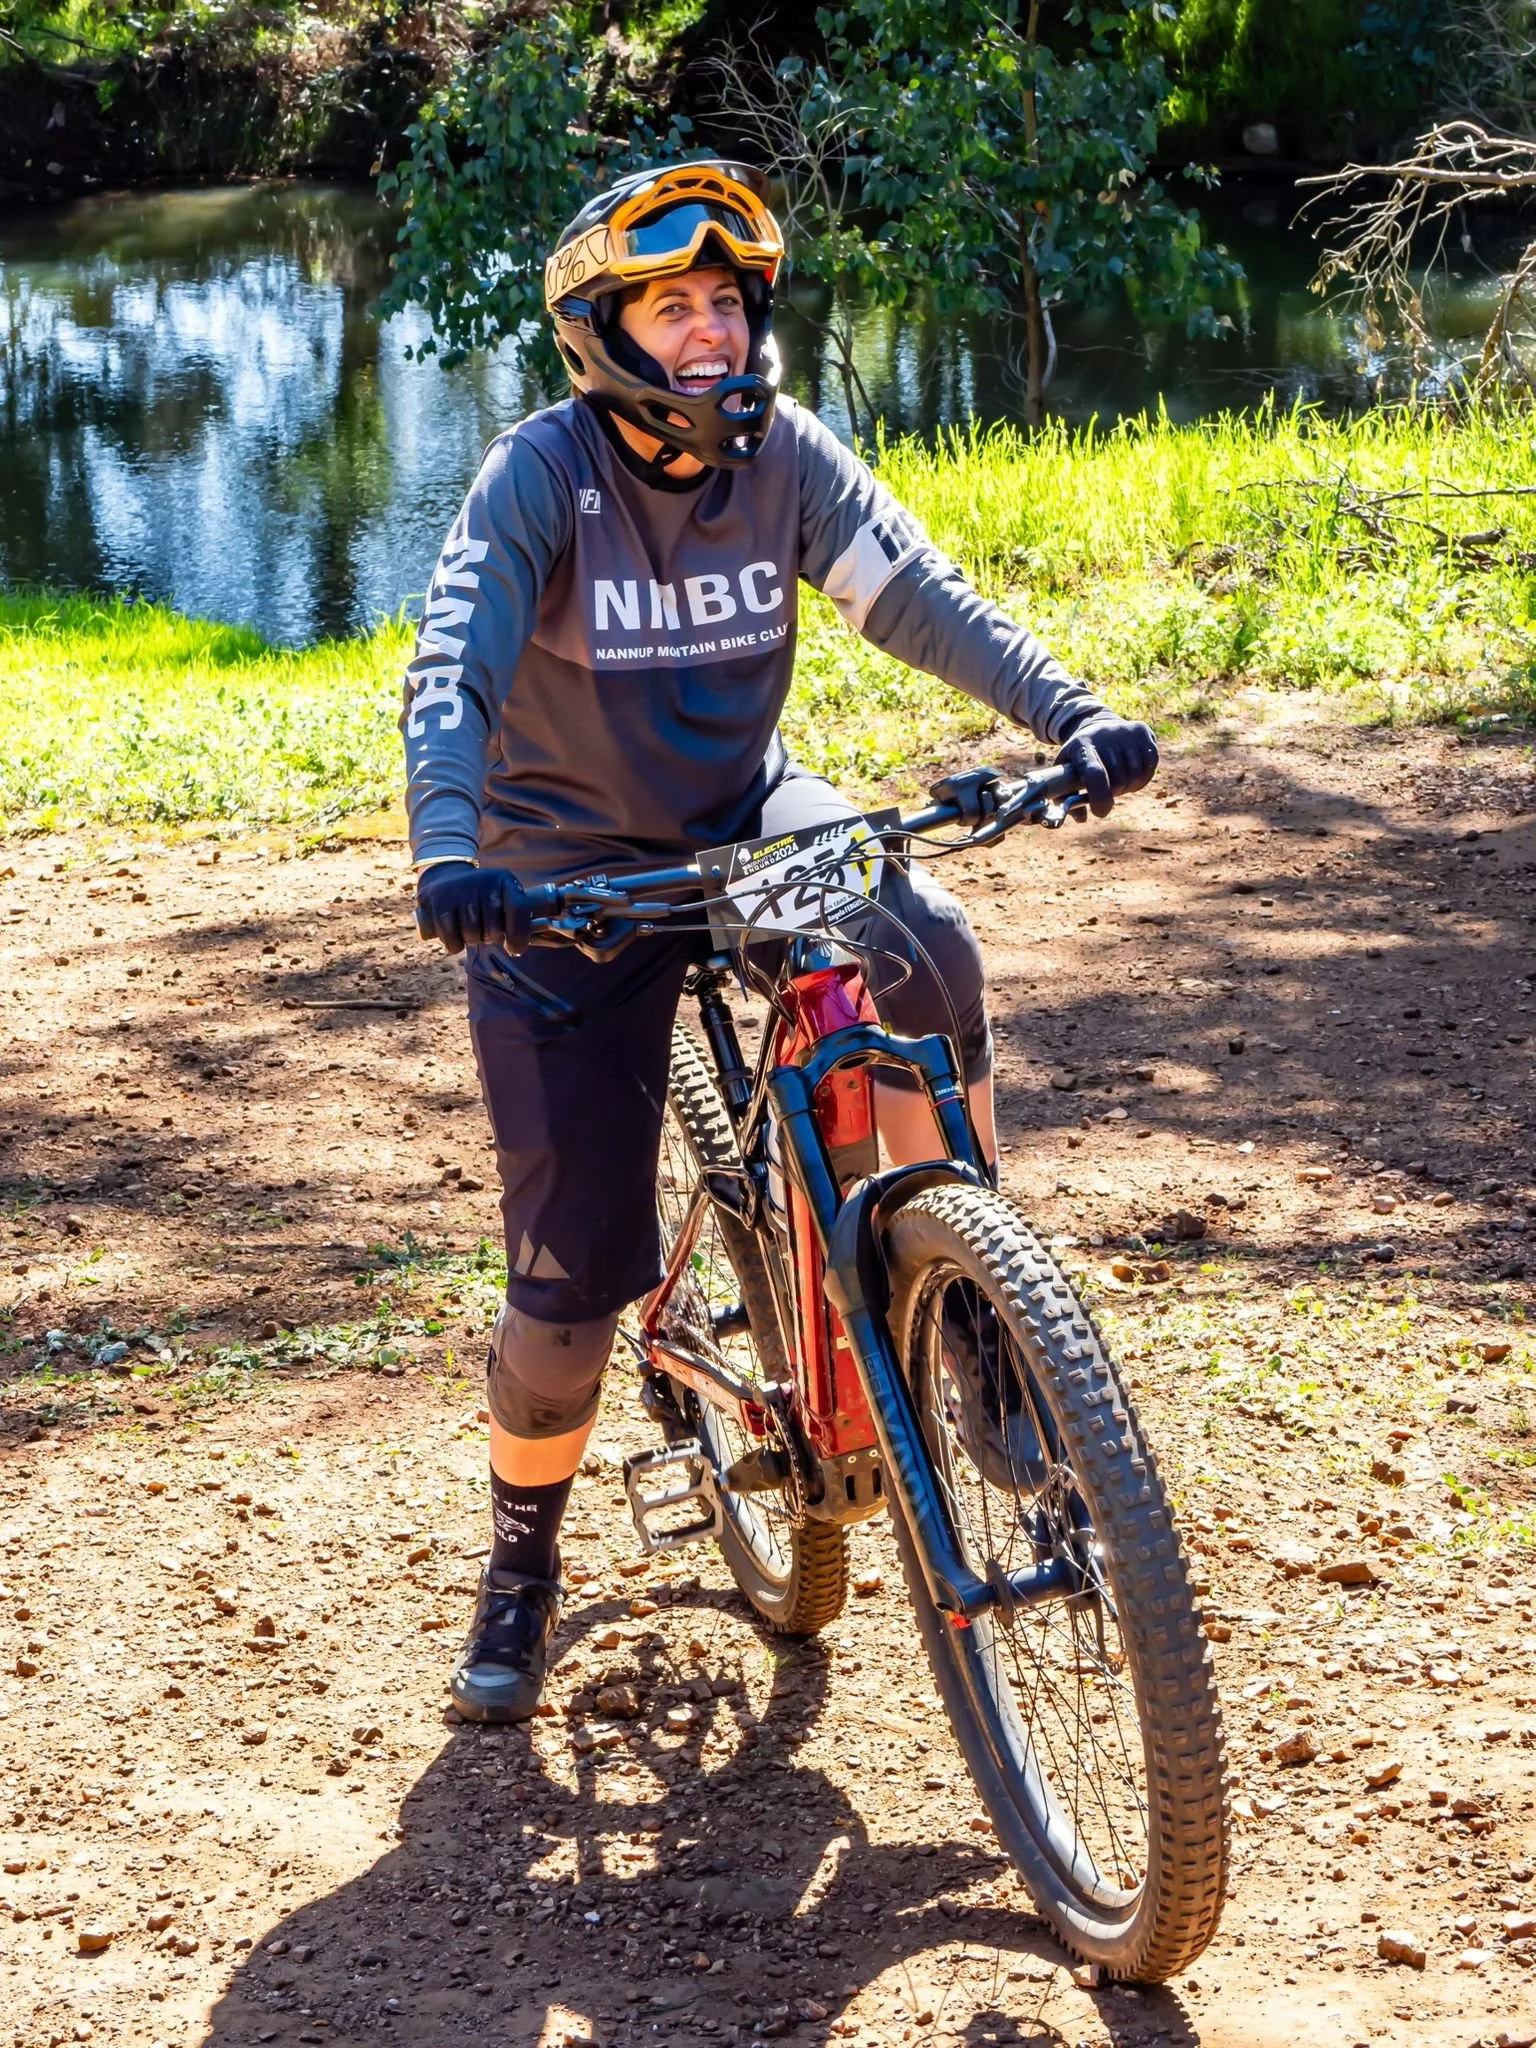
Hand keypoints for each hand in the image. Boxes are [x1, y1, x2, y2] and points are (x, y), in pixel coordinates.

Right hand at [415, 861, 532, 954]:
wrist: (443, 878)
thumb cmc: (480, 898)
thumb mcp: (502, 898)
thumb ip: (517, 919)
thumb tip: (521, 948)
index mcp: (505, 880)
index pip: (519, 910)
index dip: (520, 936)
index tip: (515, 950)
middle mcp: (484, 881)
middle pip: (493, 930)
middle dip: (488, 938)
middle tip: (483, 930)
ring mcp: (459, 889)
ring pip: (472, 936)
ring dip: (470, 940)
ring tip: (467, 928)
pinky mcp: (437, 900)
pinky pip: (451, 939)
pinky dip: (454, 944)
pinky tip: (453, 933)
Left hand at [1055, 712, 1158, 818]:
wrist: (1097, 726)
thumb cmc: (1079, 759)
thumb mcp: (1065, 774)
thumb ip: (1066, 798)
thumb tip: (1081, 818)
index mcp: (1081, 746)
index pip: (1095, 774)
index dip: (1100, 798)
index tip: (1100, 812)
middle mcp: (1104, 735)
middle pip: (1118, 780)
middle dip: (1114, 794)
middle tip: (1107, 791)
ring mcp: (1125, 732)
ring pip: (1136, 775)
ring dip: (1129, 787)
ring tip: (1118, 780)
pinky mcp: (1142, 731)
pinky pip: (1150, 766)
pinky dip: (1143, 778)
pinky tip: (1131, 773)